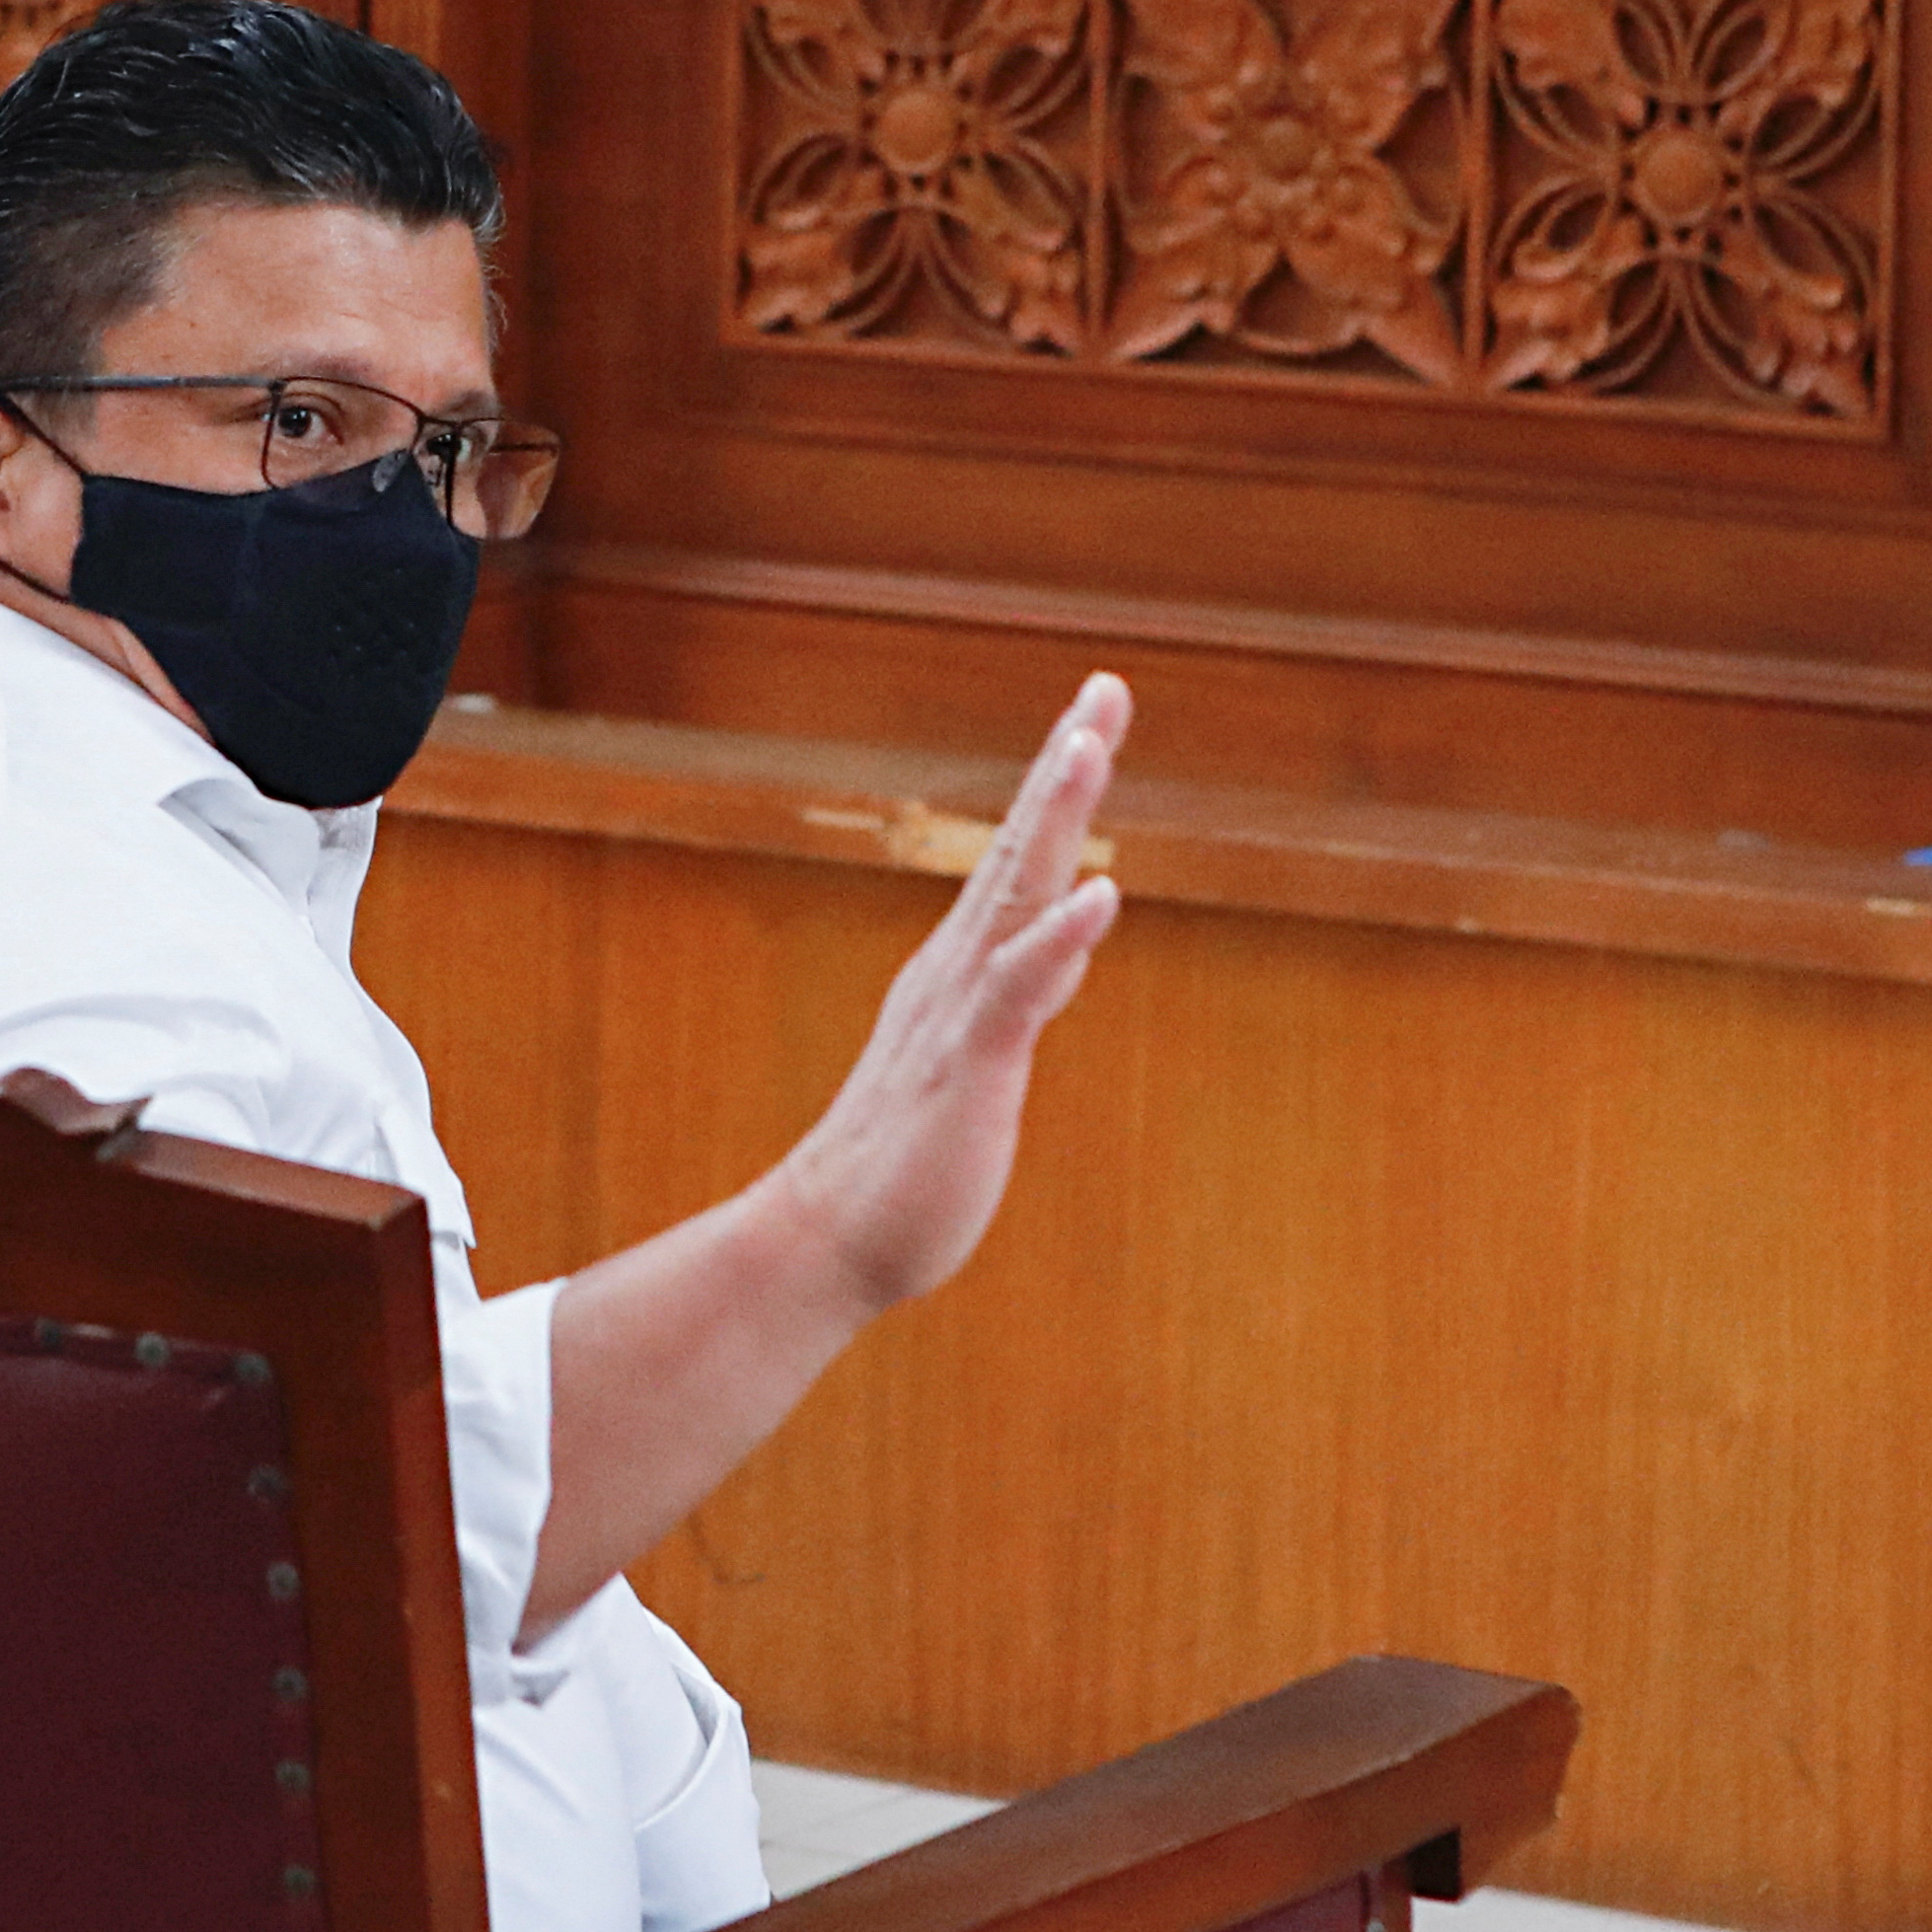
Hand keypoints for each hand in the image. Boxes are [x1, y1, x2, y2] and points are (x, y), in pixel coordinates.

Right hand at [768, 673, 1130, 1314]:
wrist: (826, 1242)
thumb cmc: (901, 1171)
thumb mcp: (973, 1065)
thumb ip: (1012, 1001)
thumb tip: (1049, 951)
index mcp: (960, 971)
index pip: (1017, 864)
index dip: (1057, 790)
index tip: (1092, 716)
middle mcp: (957, 973)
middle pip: (1017, 852)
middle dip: (1063, 769)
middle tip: (1104, 688)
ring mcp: (959, 1013)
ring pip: (1014, 897)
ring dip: (1051, 818)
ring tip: (1087, 745)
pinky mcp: (968, 1065)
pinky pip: (1019, 990)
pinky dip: (1059, 939)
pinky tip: (1100, 895)